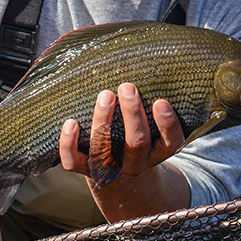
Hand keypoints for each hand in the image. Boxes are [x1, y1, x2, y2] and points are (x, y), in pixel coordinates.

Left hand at [59, 82, 189, 220]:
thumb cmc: (138, 137)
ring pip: (105, 149)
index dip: (167, 124)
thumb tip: (149, 64)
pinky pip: (74, 162)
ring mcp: (111, 168)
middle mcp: (136, 163)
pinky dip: (69, 144)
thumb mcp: (154, 128)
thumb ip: (154, 106)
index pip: (170, 142)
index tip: (161, 102)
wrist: (119, 175)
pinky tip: (70, 122)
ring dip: (103, 121)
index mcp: (158, 152)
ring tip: (105, 95)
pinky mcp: (87, 169)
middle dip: (132, 114)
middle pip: (137, 143)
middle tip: (127, 87)